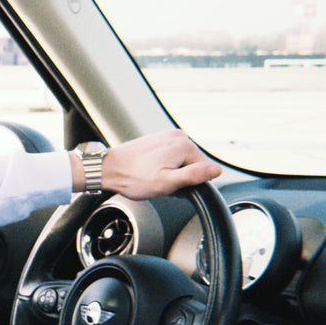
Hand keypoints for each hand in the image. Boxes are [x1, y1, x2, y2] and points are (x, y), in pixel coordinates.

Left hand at [92, 130, 221, 199]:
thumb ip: (194, 176)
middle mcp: (177, 136)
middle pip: (193, 165)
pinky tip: (151, 172)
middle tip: (162, 184)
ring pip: (182, 162)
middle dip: (181, 179)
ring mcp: (167, 136)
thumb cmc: (133, 178)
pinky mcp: (158, 140)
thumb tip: (216, 171)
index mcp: (183, 145)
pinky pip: (171, 157)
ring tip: (154, 177)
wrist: (109, 169)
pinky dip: (165, 167)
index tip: (174, 188)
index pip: (204, 170)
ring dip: (172, 174)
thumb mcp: (166, 183)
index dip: (190, 184)